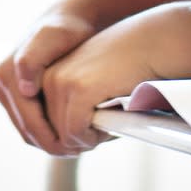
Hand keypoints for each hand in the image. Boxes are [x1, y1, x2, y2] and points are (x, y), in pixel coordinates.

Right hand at [0, 0, 102, 153]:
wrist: (67, 20)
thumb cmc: (66, 28)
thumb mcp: (54, 37)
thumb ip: (35, 58)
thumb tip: (24, 88)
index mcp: (4, 74)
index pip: (28, 121)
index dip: (53, 139)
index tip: (78, 147)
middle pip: (26, 130)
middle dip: (53, 144)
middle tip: (81, 150)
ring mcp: (4, 90)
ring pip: (27, 131)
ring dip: (50, 142)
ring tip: (78, 145)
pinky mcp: (13, 94)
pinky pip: (29, 124)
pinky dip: (47, 132)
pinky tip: (69, 132)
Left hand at [36, 19, 176, 153]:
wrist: (149, 45)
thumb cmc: (125, 69)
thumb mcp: (90, 86)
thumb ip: (72, 108)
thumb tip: (65, 145)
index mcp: (47, 76)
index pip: (41, 124)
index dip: (64, 140)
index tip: (86, 138)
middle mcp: (48, 78)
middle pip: (50, 133)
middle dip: (77, 141)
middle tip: (101, 133)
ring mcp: (62, 82)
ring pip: (63, 136)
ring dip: (87, 141)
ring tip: (107, 126)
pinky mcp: (79, 89)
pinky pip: (75, 132)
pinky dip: (91, 139)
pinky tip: (106, 129)